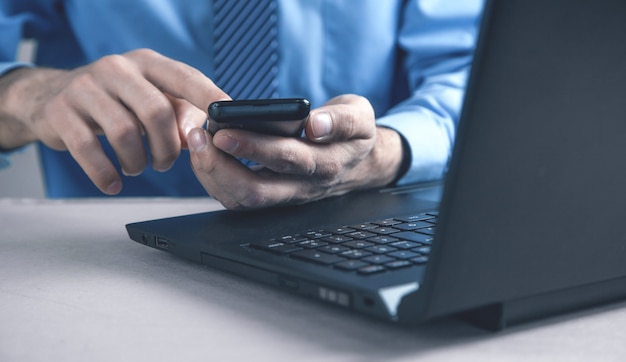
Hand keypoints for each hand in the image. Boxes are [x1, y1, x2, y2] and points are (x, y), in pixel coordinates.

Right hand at [0, 49, 227, 193]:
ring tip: (137, 167)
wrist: (51, 96)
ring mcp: (85, 87)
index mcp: (147, 63)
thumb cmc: (118, 103)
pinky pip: (87, 149)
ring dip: (138, 161)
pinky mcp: (61, 112)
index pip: (185, 77)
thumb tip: (198, 139)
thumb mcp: (153, 100)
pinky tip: (113, 183)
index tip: (228, 115)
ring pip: (125, 132)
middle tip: (165, 163)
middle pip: (156, 111)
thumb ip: (182, 115)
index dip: (209, 96)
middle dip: (167, 147)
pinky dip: (105, 174)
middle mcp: (117, 68)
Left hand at [187, 94, 404, 208]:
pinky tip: (205, 153)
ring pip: (241, 200)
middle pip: (255, 190)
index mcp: (326, 163)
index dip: (252, 147)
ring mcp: (284, 197)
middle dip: (220, 165)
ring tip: (197, 140)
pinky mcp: (271, 198)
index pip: (286, 158)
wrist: (360, 164)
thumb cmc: (353, 135)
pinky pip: (237, 198)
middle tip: (200, 136)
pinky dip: (215, 177)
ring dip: (212, 173)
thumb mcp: (361, 117)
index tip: (224, 129)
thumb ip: (342, 120)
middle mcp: (302, 187)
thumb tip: (315, 124)